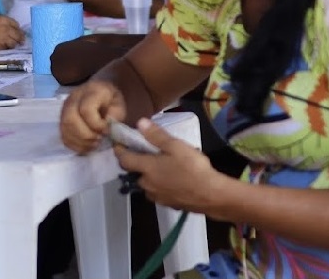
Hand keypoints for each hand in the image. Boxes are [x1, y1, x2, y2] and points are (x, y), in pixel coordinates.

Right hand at [0, 14, 24, 49]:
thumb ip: (0, 20)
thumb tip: (7, 24)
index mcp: (4, 19)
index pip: (16, 25)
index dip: (17, 29)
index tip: (17, 32)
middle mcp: (6, 29)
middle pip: (18, 35)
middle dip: (20, 38)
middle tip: (20, 41)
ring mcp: (4, 38)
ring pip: (14, 43)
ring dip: (14, 44)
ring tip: (13, 45)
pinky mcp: (0, 47)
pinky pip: (7, 48)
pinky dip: (7, 48)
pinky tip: (6, 48)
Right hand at [59, 80, 125, 153]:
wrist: (101, 94)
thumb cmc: (111, 101)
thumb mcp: (119, 104)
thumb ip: (116, 114)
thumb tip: (106, 124)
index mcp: (91, 90)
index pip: (86, 109)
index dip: (96, 124)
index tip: (107, 130)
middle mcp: (73, 98)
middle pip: (70, 119)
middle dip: (86, 135)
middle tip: (99, 139)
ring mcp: (64, 109)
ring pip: (65, 129)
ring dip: (81, 142)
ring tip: (94, 143)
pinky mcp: (62, 120)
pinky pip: (64, 136)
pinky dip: (75, 145)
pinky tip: (87, 145)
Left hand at [113, 118, 229, 212]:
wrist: (211, 196)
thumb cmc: (192, 168)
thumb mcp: (175, 146)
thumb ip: (156, 135)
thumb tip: (139, 123)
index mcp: (147, 168)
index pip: (124, 159)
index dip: (119, 151)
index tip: (118, 143)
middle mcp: (147, 184)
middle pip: (135, 173)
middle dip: (137, 164)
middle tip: (145, 154)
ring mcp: (157, 196)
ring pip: (147, 184)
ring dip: (149, 176)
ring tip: (161, 167)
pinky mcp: (168, 204)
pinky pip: (158, 193)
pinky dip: (160, 186)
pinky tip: (172, 181)